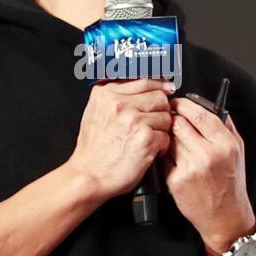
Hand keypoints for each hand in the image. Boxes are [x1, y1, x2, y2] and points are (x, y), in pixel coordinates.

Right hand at [66, 78, 174, 200]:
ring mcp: (133, 120)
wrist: (89, 175)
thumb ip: (113, 97)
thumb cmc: (93, 151)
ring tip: (148, 139)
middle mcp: (120, 104)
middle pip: (159, 97)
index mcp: (106, 94)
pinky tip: (150, 150)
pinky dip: (162, 146)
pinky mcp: (145, 138)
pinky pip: (166, 136)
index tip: (166, 89)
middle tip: (154, 123)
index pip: (144, 80)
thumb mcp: (95, 113)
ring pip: (166, 116)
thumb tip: (141, 86)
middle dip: (161, 110)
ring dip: (162, 129)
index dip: (159, 86)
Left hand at [161, 98, 255, 253]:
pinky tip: (178, 163)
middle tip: (174, 122)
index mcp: (225, 144)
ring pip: (169, 139)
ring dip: (170, 138)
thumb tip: (210, 105)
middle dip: (174, 120)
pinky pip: (164, 157)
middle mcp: (209, 155)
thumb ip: (225, 126)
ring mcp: (190, 168)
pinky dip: (167, 157)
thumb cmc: (231, 184)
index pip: (199, 114)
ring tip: (180, 147)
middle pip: (179, 123)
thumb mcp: (238, 151)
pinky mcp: (176, 180)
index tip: (178, 104)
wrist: (225, 217)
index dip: (184, 105)